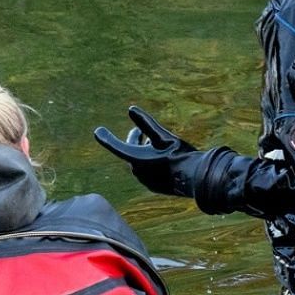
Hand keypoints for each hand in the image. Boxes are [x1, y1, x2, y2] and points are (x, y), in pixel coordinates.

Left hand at [94, 106, 209, 197]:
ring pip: (139, 162)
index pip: (115, 146)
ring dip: (143, 150)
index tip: (98, 131)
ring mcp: (145, 181)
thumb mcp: (162, 136)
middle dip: (134, 140)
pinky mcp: (153, 186)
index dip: (106, 138)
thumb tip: (130, 108)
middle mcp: (137, 171)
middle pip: (130, 152)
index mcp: (135, 159)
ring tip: (150, 141)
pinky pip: (146, 171)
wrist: (196, 179)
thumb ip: (146, 123)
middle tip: (137, 131)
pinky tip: (160, 158)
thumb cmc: (179, 155)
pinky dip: (149, 161)